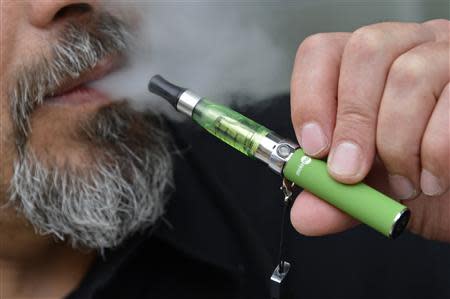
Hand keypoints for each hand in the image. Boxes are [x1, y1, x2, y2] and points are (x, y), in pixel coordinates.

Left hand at [289, 20, 449, 241]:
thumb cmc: (421, 177)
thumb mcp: (371, 190)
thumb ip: (336, 198)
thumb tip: (303, 215)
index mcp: (367, 69)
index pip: (322, 52)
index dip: (310, 98)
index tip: (314, 148)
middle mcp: (408, 49)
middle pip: (366, 50)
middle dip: (351, 121)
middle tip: (349, 172)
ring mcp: (449, 57)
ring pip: (409, 75)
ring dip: (395, 143)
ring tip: (401, 184)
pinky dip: (433, 154)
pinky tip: (431, 180)